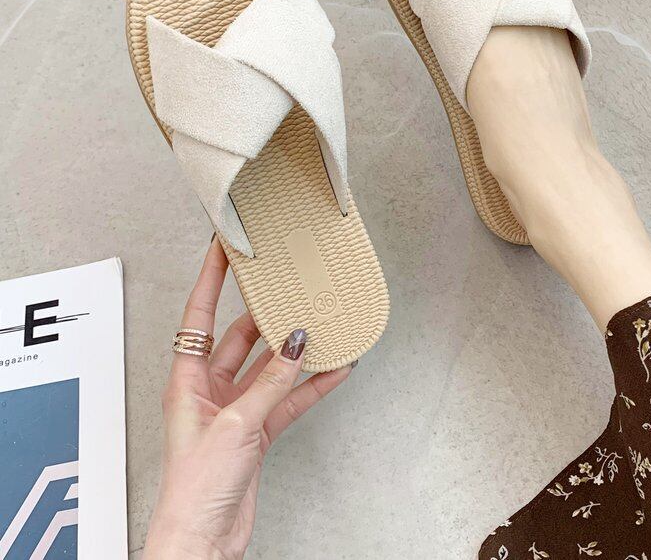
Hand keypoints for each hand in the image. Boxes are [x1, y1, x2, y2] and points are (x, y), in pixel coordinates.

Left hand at [143, 237, 353, 559]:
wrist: (203, 540)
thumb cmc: (194, 490)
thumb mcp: (234, 425)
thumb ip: (270, 383)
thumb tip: (294, 345)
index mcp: (188, 380)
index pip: (198, 315)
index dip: (210, 279)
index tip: (223, 249)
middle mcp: (210, 389)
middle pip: (240, 338)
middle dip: (265, 315)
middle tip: (285, 288)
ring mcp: (236, 409)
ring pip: (270, 367)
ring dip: (294, 352)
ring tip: (319, 327)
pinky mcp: (257, 431)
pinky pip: (288, 398)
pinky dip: (310, 385)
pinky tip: (332, 371)